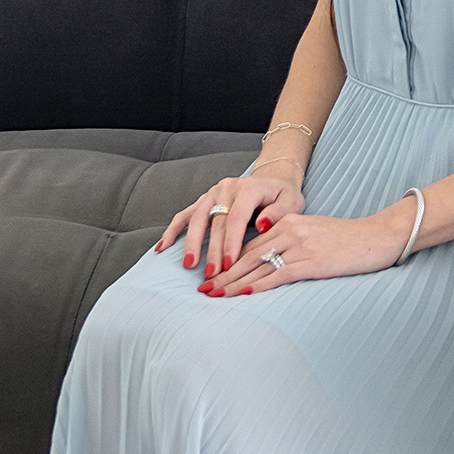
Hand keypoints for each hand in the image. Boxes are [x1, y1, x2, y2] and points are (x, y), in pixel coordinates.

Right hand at [158, 168, 307, 280]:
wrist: (272, 180)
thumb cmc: (282, 196)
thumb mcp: (291, 202)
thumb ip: (278, 213)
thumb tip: (261, 225)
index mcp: (248, 188)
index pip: (236, 218)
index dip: (231, 242)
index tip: (229, 265)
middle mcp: (226, 188)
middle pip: (215, 222)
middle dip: (213, 250)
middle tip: (211, 274)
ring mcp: (211, 193)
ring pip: (197, 219)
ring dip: (192, 243)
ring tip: (189, 265)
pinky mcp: (203, 201)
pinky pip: (184, 215)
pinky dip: (172, 231)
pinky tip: (162, 248)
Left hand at [206, 199, 416, 295]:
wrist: (379, 236)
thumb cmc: (350, 239)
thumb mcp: (315, 234)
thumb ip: (292, 242)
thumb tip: (270, 262)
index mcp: (289, 222)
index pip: (251, 244)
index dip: (229, 260)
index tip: (213, 274)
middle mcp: (290, 231)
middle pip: (248, 255)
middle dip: (224, 273)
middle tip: (203, 288)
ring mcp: (301, 245)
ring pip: (258, 265)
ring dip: (234, 282)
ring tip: (214, 295)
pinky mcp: (313, 261)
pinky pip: (280, 274)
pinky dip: (259, 285)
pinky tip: (244, 293)